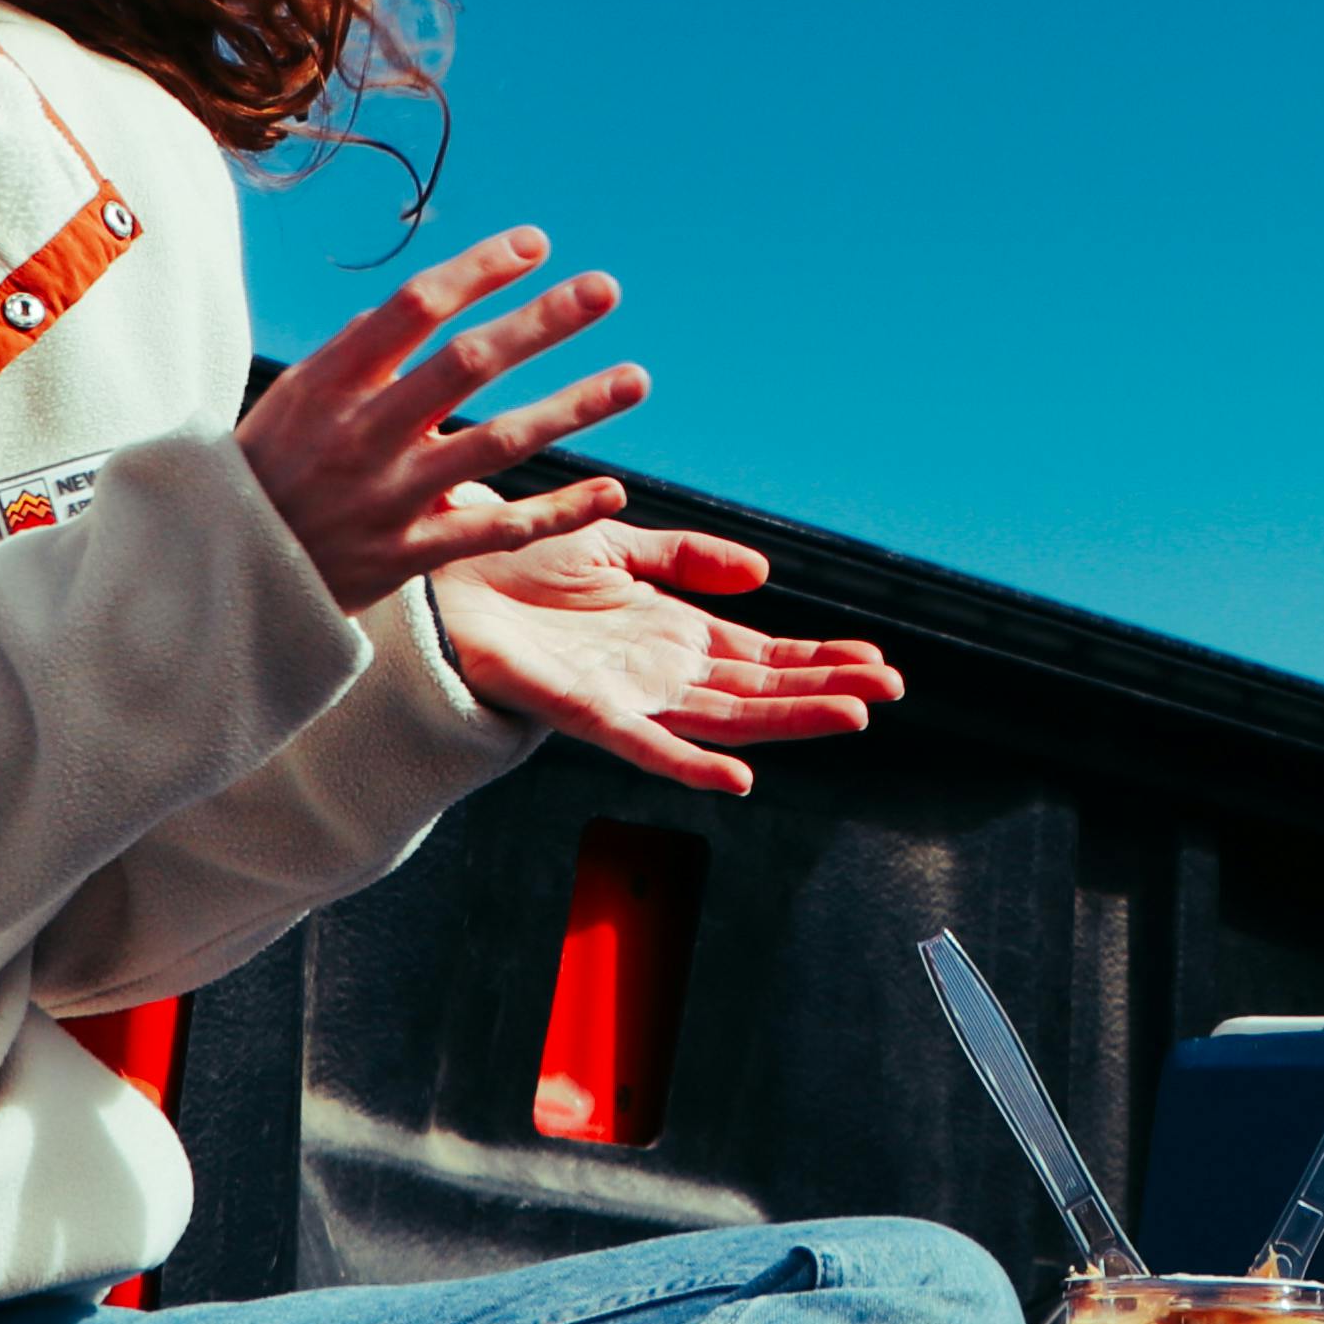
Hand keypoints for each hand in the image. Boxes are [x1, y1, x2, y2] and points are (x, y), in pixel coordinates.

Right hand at [235, 228, 645, 615]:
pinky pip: (496, 532)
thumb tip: (423, 300)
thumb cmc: (264, 473)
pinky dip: (558, 513)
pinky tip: (613, 491)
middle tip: (605, 288)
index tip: (536, 242)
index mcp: (328, 384)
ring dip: (574, 408)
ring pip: (497, 444)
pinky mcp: (407, 557)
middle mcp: (360, 435)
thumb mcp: (292, 400)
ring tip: (637, 378)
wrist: (214, 580)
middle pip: (467, 365)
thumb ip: (358, 353)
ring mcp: (387, 499)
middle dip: (542, 322)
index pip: (413, 309)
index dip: (477, 271)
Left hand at [425, 499, 908, 794]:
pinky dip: (690, 767)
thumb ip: (686, 557)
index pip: (761, 654)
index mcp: (667, 633)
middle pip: (758, 689)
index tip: (877, 662)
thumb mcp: (613, 544)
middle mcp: (655, 672)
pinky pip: (643, 747)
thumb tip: (763, 574)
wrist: (433, 582)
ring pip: (722, 718)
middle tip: (891, 690)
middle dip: (824, 689)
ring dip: (787, 720)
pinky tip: (740, 779)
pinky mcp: (580, 712)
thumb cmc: (511, 565)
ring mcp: (624, 696)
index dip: (818, 658)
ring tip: (852, 716)